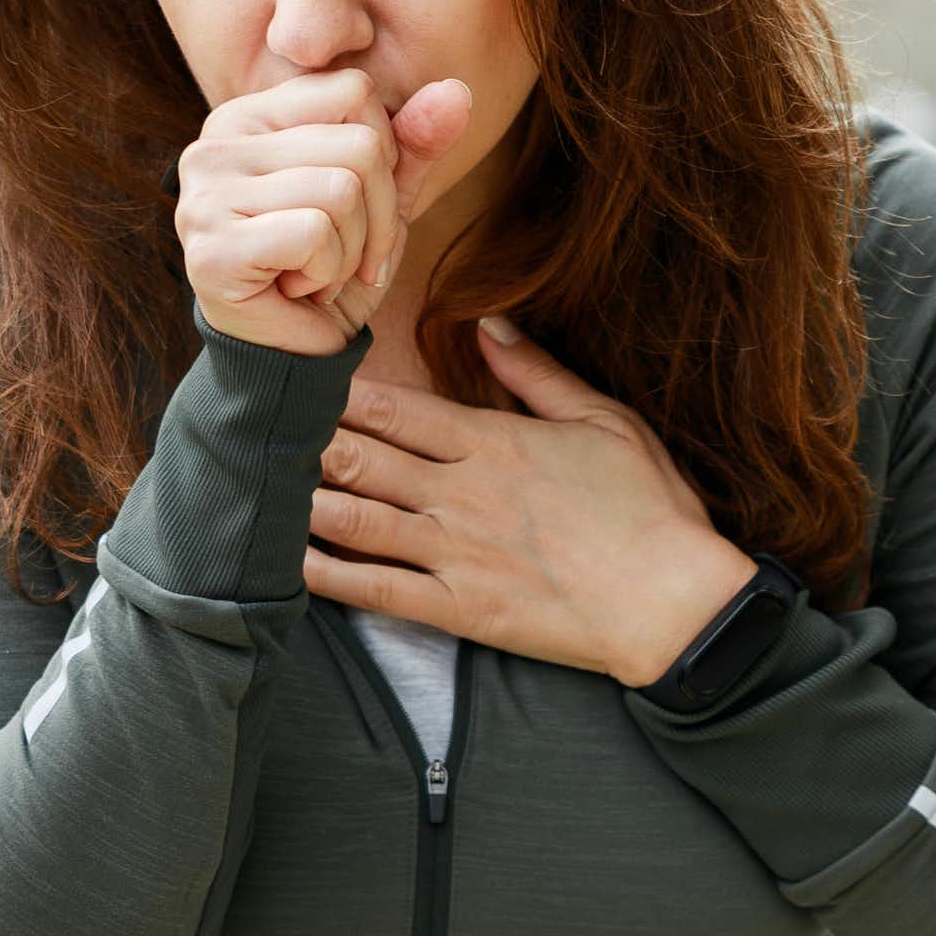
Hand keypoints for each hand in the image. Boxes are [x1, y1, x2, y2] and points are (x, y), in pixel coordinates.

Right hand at [174, 67, 473, 355]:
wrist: (288, 359)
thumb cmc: (329, 274)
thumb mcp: (381, 203)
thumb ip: (413, 146)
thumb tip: (457, 91)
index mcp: (249, 116)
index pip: (354, 92)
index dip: (383, 157)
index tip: (359, 209)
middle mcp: (214, 143)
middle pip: (358, 144)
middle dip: (377, 216)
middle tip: (343, 257)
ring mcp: (205, 194)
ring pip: (342, 190)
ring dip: (352, 250)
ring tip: (317, 273)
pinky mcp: (212, 248)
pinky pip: (316, 233)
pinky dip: (328, 273)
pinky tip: (297, 290)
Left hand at [305, 315, 762, 685]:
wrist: (675, 603)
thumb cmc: (651, 509)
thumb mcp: (604, 420)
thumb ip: (538, 373)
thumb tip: (489, 325)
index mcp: (493, 443)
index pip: (393, 409)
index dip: (337, 393)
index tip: (300, 379)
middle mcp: (461, 494)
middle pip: (360, 459)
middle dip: (304, 442)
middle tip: (260, 430)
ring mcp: (456, 554)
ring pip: (355, 520)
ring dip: (304, 502)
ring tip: (260, 489)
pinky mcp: (460, 610)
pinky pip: (377, 590)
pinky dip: (328, 576)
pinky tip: (290, 563)